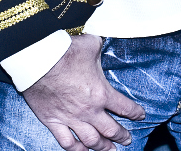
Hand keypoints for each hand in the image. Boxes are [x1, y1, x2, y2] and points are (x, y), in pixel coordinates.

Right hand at [20, 34, 145, 150]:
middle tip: (127, 140)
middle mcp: (89, 111)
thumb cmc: (67, 52)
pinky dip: (77, 149)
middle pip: (111, 130)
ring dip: (103, 147)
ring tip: (110, 150)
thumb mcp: (92, 45)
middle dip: (122, 136)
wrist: (39, 61)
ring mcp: (71, 119)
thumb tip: (104, 40)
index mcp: (102, 93)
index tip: (140, 116)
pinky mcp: (53, 121)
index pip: (125, 108)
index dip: (135, 113)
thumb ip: (101, 46)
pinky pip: (67, 142)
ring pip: (91, 140)